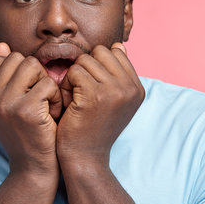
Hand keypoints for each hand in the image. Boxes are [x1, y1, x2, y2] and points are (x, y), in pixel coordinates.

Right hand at [0, 43, 62, 175]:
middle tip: (39, 100)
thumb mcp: (10, 105)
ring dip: (45, 83)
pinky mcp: (25, 110)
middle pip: (18, 59)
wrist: (35, 168)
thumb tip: (2, 46)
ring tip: (45, 105)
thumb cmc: (28, 134)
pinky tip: (53, 114)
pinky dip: (56, 97)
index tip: (27, 96)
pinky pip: (47, 83)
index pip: (2, 59)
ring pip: (32, 66)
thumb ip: (4, 76)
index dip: (22, 73)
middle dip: (34, 75)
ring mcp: (4, 105)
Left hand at [57, 43, 144, 167]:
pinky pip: (74, 72)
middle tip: (82, 92)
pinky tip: (70, 103)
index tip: (95, 89)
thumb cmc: (93, 127)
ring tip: (76, 99)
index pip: (116, 52)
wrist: (85, 158)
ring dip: (75, 77)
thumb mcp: (114, 100)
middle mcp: (130, 88)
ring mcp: (115, 91)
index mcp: (137, 88)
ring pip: (86, 60)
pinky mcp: (95, 95)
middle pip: (101, 52)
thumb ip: (117, 74)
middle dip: (86, 67)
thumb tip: (119, 46)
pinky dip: (66, 85)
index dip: (98, 66)